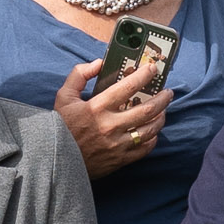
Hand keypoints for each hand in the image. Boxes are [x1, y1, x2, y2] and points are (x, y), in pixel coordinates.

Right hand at [56, 49, 170, 178]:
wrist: (56, 160)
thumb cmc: (60, 127)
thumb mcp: (63, 96)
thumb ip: (79, 75)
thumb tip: (98, 63)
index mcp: (97, 108)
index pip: (127, 87)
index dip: (144, 76)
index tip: (152, 69)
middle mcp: (110, 125)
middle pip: (147, 109)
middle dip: (162, 98)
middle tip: (167, 92)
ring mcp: (117, 144)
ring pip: (150, 129)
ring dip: (161, 118)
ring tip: (163, 111)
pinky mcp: (120, 159)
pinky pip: (144, 148)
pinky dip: (152, 138)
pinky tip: (153, 131)